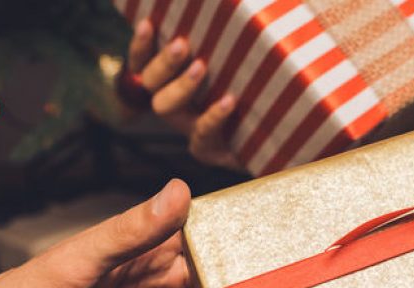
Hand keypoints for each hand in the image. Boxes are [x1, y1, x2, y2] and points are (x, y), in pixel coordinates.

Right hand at [127, 19, 241, 168]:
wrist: (271, 140)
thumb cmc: (255, 93)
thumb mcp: (237, 68)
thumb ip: (223, 48)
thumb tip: (224, 11)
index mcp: (173, 82)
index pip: (145, 61)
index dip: (142, 45)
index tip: (148, 24)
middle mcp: (174, 104)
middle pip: (150, 82)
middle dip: (163, 63)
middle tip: (181, 44)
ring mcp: (187, 127)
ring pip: (166, 107)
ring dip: (180, 85)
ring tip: (201, 67)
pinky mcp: (206, 149)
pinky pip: (202, 133)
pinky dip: (213, 115)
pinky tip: (228, 100)